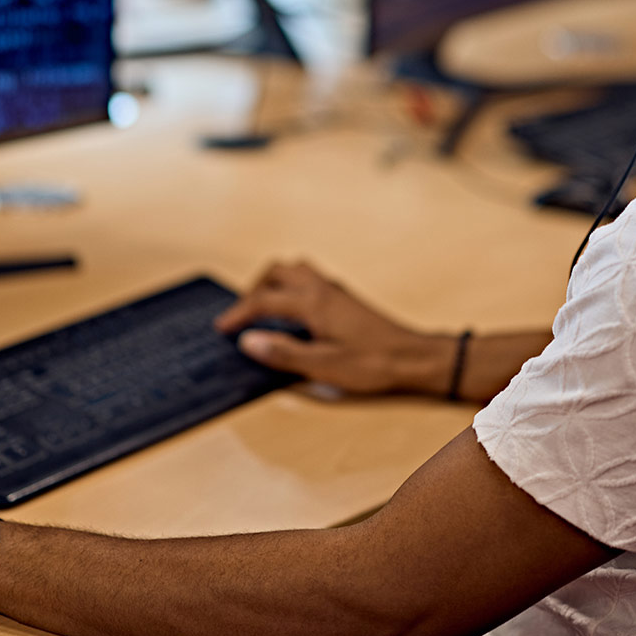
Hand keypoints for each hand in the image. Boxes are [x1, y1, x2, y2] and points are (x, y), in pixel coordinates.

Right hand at [214, 261, 454, 395]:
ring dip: (273, 283)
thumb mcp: (324, 366)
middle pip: (277, 272)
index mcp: (313, 302)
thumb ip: (284, 353)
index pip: (264, 300)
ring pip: (295, 269)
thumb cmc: (373, 363)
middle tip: (241, 315)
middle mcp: (322, 288)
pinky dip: (291, 287)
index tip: (221, 328)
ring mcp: (335, 290)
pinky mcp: (345, 298)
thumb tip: (247, 341)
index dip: (238, 313)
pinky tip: (294, 312)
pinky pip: (309, 279)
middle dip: (253, 290)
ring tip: (263, 309)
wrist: (414, 357)